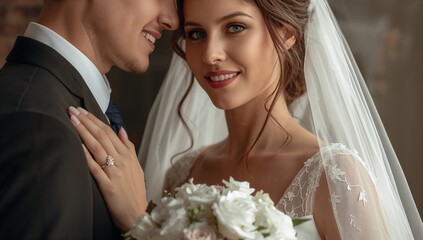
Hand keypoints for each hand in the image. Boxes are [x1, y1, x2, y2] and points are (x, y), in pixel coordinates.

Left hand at [69, 106, 146, 231]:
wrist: (137, 213)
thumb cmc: (135, 191)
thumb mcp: (136, 166)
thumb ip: (129, 147)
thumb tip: (121, 130)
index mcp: (127, 155)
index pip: (109, 132)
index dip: (95, 120)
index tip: (83, 111)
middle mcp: (122, 161)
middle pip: (102, 136)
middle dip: (87, 122)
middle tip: (73, 110)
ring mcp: (115, 172)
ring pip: (98, 148)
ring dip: (84, 133)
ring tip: (73, 121)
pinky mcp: (108, 185)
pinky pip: (95, 168)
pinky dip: (87, 156)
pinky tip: (79, 145)